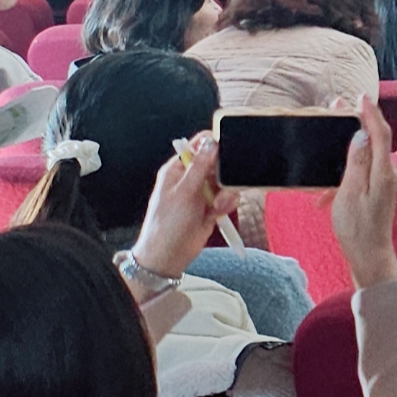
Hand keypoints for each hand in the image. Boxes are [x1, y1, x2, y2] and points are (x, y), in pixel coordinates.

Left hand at [131, 131, 231, 280]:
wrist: (169, 255)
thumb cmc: (167, 224)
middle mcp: (191, 178)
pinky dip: (227, 205)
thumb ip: (200, 166)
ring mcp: (202, 193)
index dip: (215, 144)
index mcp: (178, 169)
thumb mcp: (184, 191)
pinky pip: (229, 198)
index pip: (199, 145)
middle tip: (223, 185)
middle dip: (225, 175)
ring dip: (226, 194)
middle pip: (219, 163)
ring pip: (227, 182)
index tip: (228, 151)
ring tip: (217, 206)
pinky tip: (217, 214)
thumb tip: (211, 141)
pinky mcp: (212, 206)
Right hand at [326, 94, 396, 290]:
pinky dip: (342, 178)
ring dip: (345, 152)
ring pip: (364, 156)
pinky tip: (322, 196)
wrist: (369, 256)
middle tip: (337, 108)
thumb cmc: (357, 229)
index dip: (370, 113)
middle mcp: (388, 172)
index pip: (380, 133)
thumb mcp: (350, 193)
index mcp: (383, 171)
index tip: (359, 97)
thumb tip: (361, 135)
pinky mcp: (377, 190)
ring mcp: (384, 182)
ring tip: (327, 140)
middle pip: (374, 139)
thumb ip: (357, 163)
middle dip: (356, 123)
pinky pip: (360, 174)